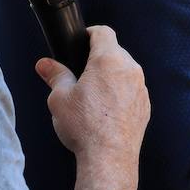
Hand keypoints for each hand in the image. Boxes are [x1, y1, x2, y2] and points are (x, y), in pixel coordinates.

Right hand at [36, 25, 148, 188]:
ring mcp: (141, 88)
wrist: (109, 156)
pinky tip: (105, 110)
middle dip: (98, 58)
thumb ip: (55, 75)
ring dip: (110, 76)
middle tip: (80, 72)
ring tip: (91, 94)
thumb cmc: (83, 125)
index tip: (81, 41)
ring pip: (125, 71)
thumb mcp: (60, 97)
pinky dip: (120, 92)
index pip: (103, 33)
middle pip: (115, 52)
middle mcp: (130, 69)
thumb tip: (44, 64)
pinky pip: (132, 90)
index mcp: (109, 60)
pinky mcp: (145, 105)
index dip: (90, 34)